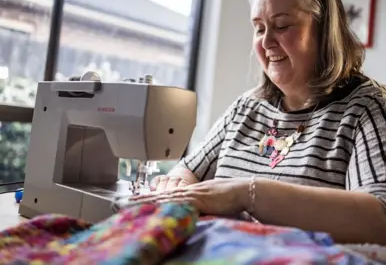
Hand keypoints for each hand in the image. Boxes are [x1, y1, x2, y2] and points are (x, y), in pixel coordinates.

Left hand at [129, 178, 249, 216]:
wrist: (244, 190)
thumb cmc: (231, 197)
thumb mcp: (213, 202)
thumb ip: (202, 207)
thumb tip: (193, 214)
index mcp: (192, 192)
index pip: (167, 195)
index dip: (151, 197)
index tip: (136, 200)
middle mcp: (189, 191)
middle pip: (161, 195)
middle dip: (142, 199)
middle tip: (123, 202)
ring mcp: (193, 195)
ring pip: (165, 198)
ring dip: (147, 201)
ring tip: (131, 204)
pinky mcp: (198, 200)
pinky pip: (177, 203)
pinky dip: (164, 205)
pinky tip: (154, 208)